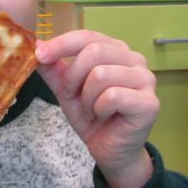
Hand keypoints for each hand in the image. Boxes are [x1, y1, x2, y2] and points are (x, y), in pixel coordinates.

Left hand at [34, 30, 158, 187]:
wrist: (110, 150)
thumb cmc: (92, 116)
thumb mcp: (66, 90)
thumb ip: (54, 68)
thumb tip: (37, 45)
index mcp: (116, 50)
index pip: (87, 36)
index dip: (61, 44)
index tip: (39, 56)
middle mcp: (135, 59)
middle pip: (94, 51)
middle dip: (73, 77)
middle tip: (73, 97)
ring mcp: (146, 79)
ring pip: (101, 74)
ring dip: (87, 98)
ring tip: (92, 110)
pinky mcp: (150, 102)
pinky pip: (113, 96)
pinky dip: (100, 109)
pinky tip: (105, 117)